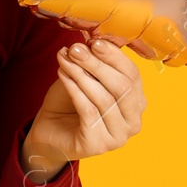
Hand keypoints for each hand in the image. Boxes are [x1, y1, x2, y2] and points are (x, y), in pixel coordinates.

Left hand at [23, 36, 146, 180]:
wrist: (49, 130)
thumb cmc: (70, 103)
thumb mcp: (85, 77)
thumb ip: (94, 63)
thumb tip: (94, 41)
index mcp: (137, 103)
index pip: (133, 75)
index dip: (115, 57)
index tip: (95, 42)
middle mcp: (133, 123)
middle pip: (121, 87)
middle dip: (97, 65)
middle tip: (76, 49)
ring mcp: (118, 137)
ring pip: (104, 98)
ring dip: (81, 74)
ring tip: (65, 59)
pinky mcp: (98, 145)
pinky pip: (88, 111)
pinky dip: (74, 89)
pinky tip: (63, 75)